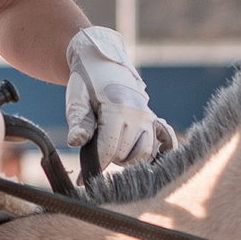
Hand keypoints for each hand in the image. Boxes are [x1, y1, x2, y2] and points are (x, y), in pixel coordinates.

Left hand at [64, 26, 177, 170]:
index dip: (95, 166)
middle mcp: (138, 115)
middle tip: (96, 152)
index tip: (85, 179)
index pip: (109, 149)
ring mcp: (148, 117)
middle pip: (126, 155)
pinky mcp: (153, 119)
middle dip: (109, 158)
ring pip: (144, 154)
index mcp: (117, 109)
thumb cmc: (86, 81)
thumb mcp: (77, 98)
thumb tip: (76, 142)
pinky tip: (146, 157)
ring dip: (129, 158)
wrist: (101, 60)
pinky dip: (158, 152)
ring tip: (113, 150)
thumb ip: (78, 121)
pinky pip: (164, 142)